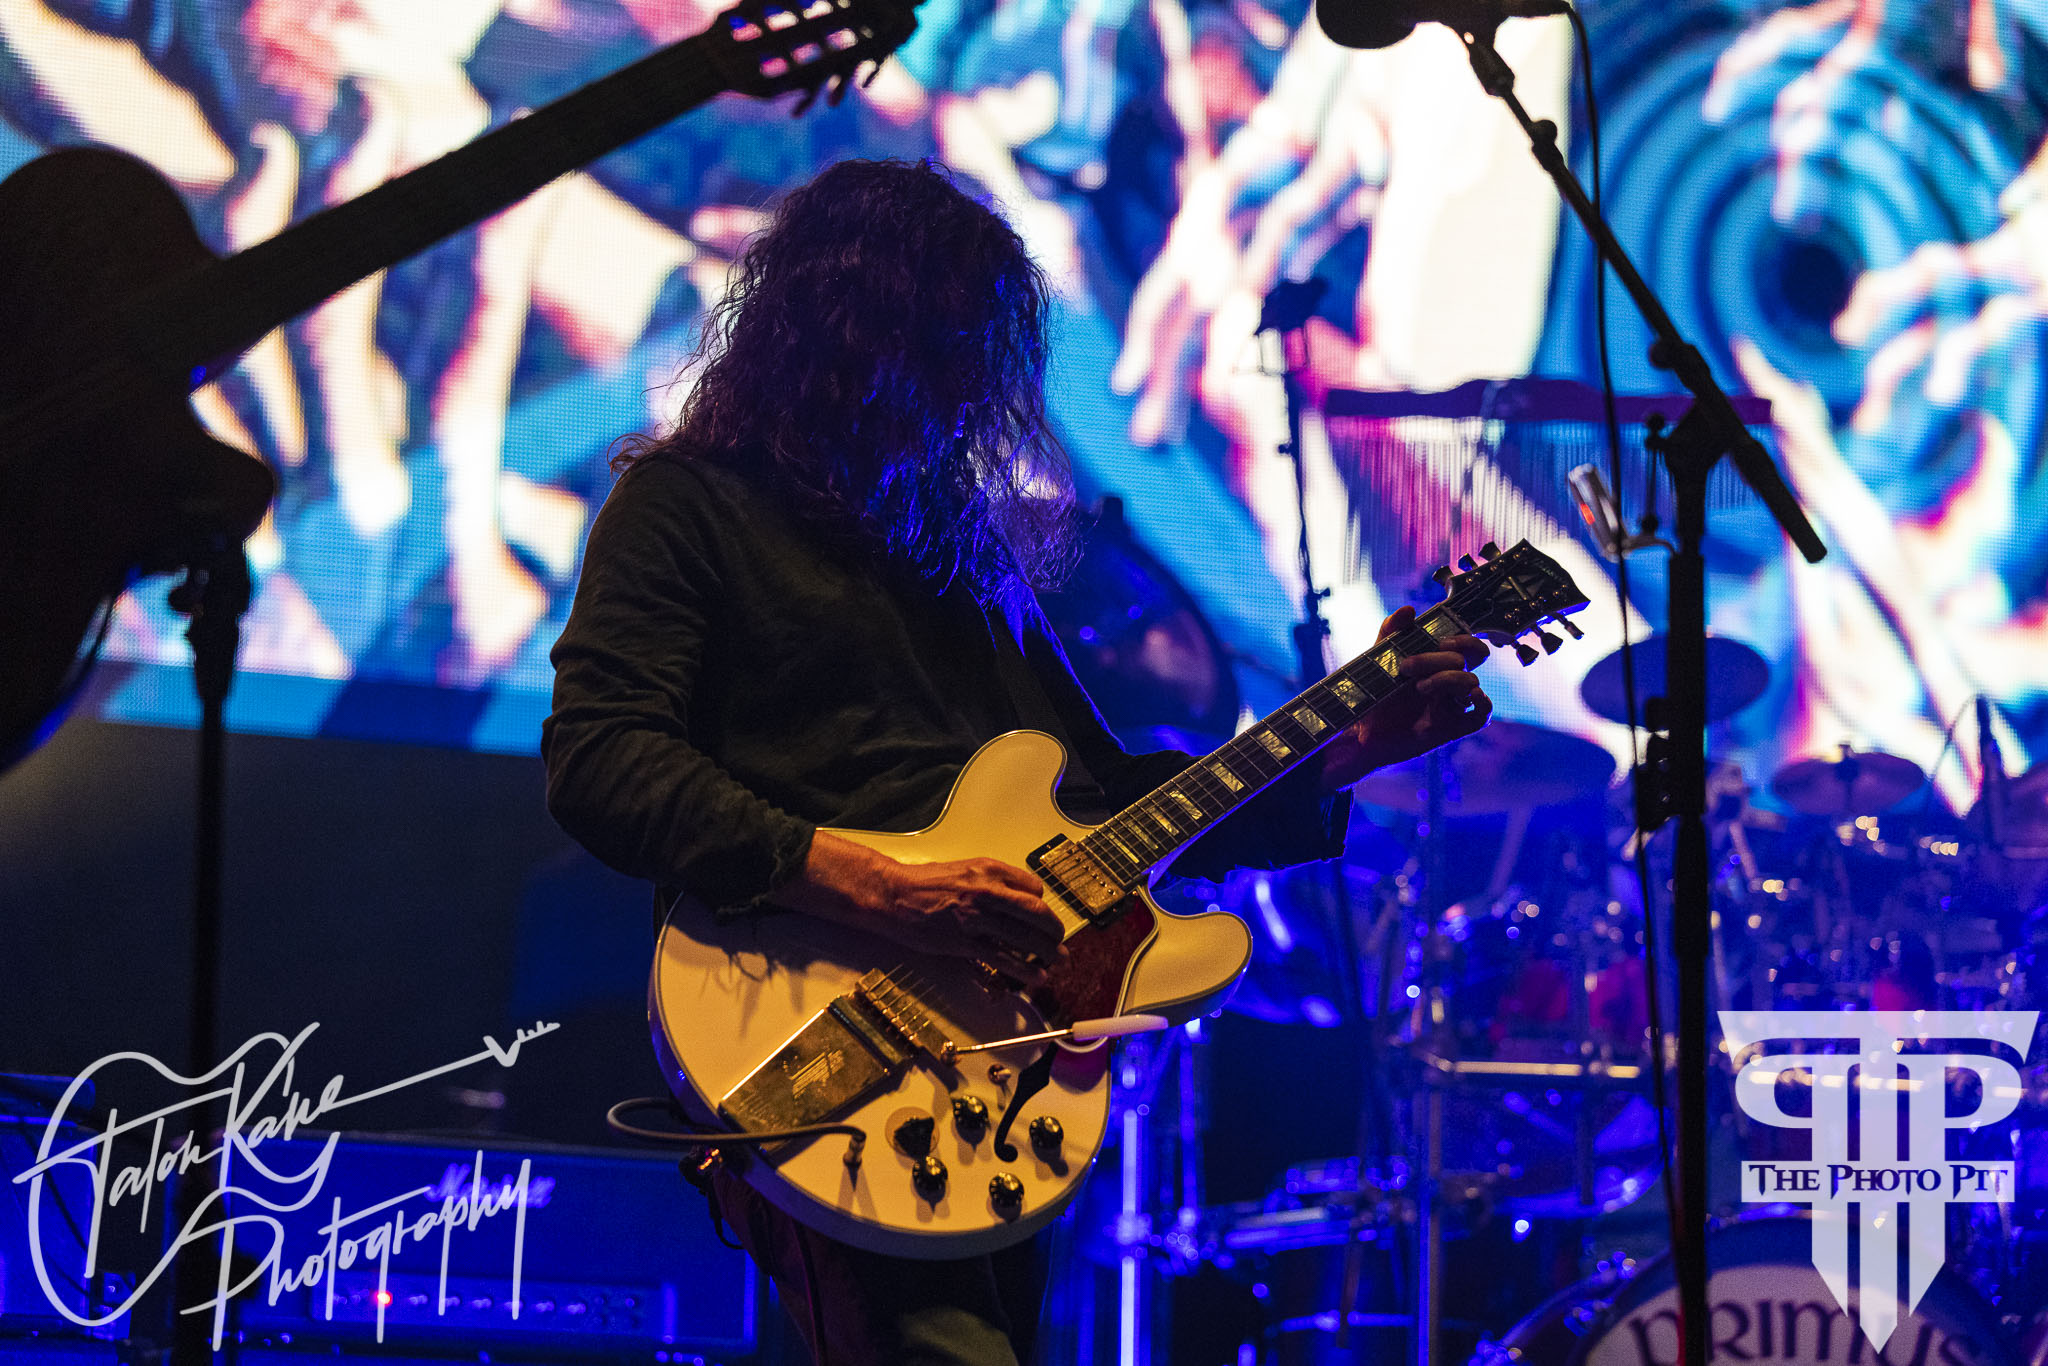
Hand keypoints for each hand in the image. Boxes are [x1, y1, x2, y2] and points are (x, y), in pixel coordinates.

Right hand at [783, 832, 1064, 985]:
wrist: (894, 895)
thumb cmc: (927, 882)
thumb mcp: (966, 869)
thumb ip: (993, 881)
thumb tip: (1019, 898)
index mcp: (990, 870)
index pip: (1034, 889)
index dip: (1042, 905)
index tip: (1041, 917)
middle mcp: (988, 892)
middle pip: (1037, 913)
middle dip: (1054, 930)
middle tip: (1060, 941)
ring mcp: (977, 919)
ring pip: (1024, 938)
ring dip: (1047, 953)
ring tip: (1057, 961)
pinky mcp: (965, 943)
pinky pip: (1003, 959)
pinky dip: (1024, 970)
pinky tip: (1036, 976)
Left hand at [1319, 605, 1491, 788]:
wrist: (1360, 731)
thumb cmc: (1372, 695)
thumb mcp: (1379, 658)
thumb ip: (1391, 631)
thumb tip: (1409, 610)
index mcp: (1436, 663)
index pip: (1467, 645)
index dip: (1463, 639)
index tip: (1440, 641)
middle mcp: (1447, 682)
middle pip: (1463, 660)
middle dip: (1435, 659)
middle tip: (1406, 667)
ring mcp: (1451, 704)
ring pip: (1471, 683)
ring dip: (1446, 679)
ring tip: (1419, 687)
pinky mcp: (1450, 728)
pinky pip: (1481, 716)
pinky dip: (1483, 704)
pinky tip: (1472, 696)